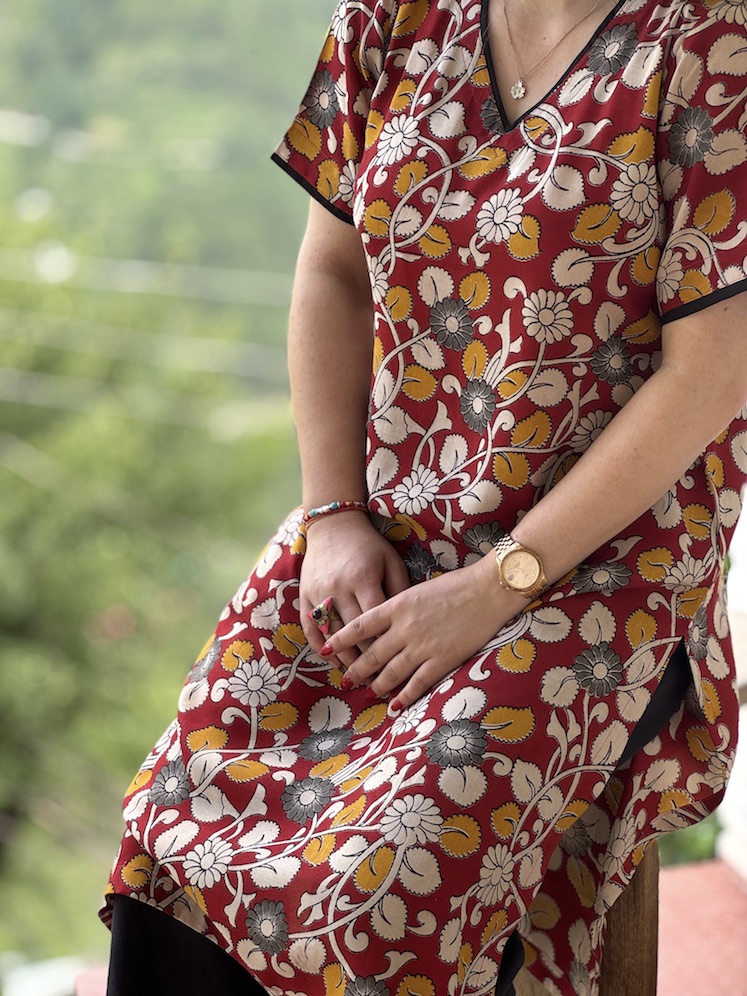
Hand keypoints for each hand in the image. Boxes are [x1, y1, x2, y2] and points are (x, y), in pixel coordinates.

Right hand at [300, 513, 410, 669]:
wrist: (333, 525)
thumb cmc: (369, 546)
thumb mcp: (391, 561)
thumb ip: (401, 590)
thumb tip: (410, 623)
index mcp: (362, 579)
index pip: (375, 621)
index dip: (386, 644)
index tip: (398, 663)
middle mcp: (338, 588)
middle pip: (353, 633)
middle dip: (367, 659)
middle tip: (381, 681)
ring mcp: (318, 592)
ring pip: (331, 635)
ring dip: (345, 659)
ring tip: (359, 678)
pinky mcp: (304, 595)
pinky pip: (311, 628)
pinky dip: (322, 647)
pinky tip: (334, 661)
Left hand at [321, 557, 526, 709]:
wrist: (488, 590)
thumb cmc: (456, 586)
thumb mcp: (418, 590)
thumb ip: (398, 608)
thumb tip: (382, 626)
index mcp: (397, 605)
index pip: (360, 625)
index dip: (340, 639)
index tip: (326, 648)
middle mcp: (405, 628)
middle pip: (371, 654)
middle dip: (356, 670)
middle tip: (345, 681)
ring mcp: (423, 646)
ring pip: (391, 673)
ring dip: (377, 686)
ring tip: (369, 693)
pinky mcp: (442, 660)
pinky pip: (417, 684)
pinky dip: (405, 697)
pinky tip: (396, 706)